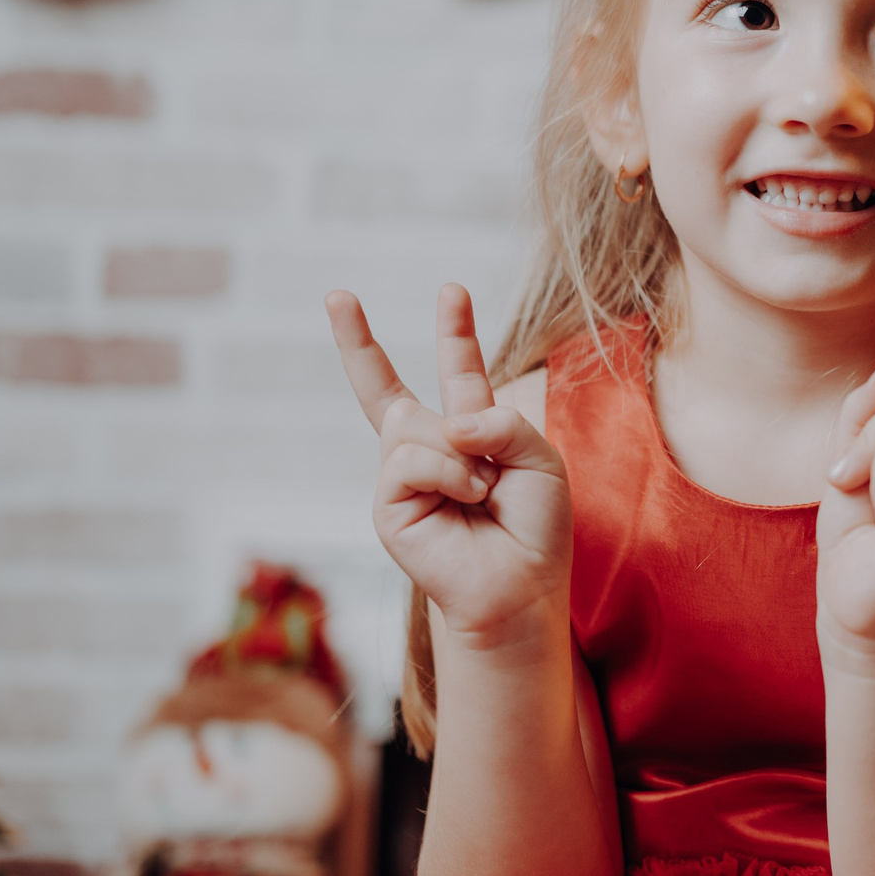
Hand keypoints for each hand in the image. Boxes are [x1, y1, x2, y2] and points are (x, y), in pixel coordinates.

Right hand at [329, 284, 570, 644]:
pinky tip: (465, 500)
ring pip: (415, 425)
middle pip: (384, 388)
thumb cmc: (534, 527)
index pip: (459, 373)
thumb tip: (447, 424)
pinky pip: (410, 459)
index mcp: (471, 430)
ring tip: (482, 492)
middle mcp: (432, 449)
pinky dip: (448, 473)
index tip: (452, 291)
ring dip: (462, 456)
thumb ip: (502, 423)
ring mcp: (403, 476)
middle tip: (335, 294)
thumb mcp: (539, 460)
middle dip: (356, 341)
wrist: (520, 585)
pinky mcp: (387, 504)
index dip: (455, 332)